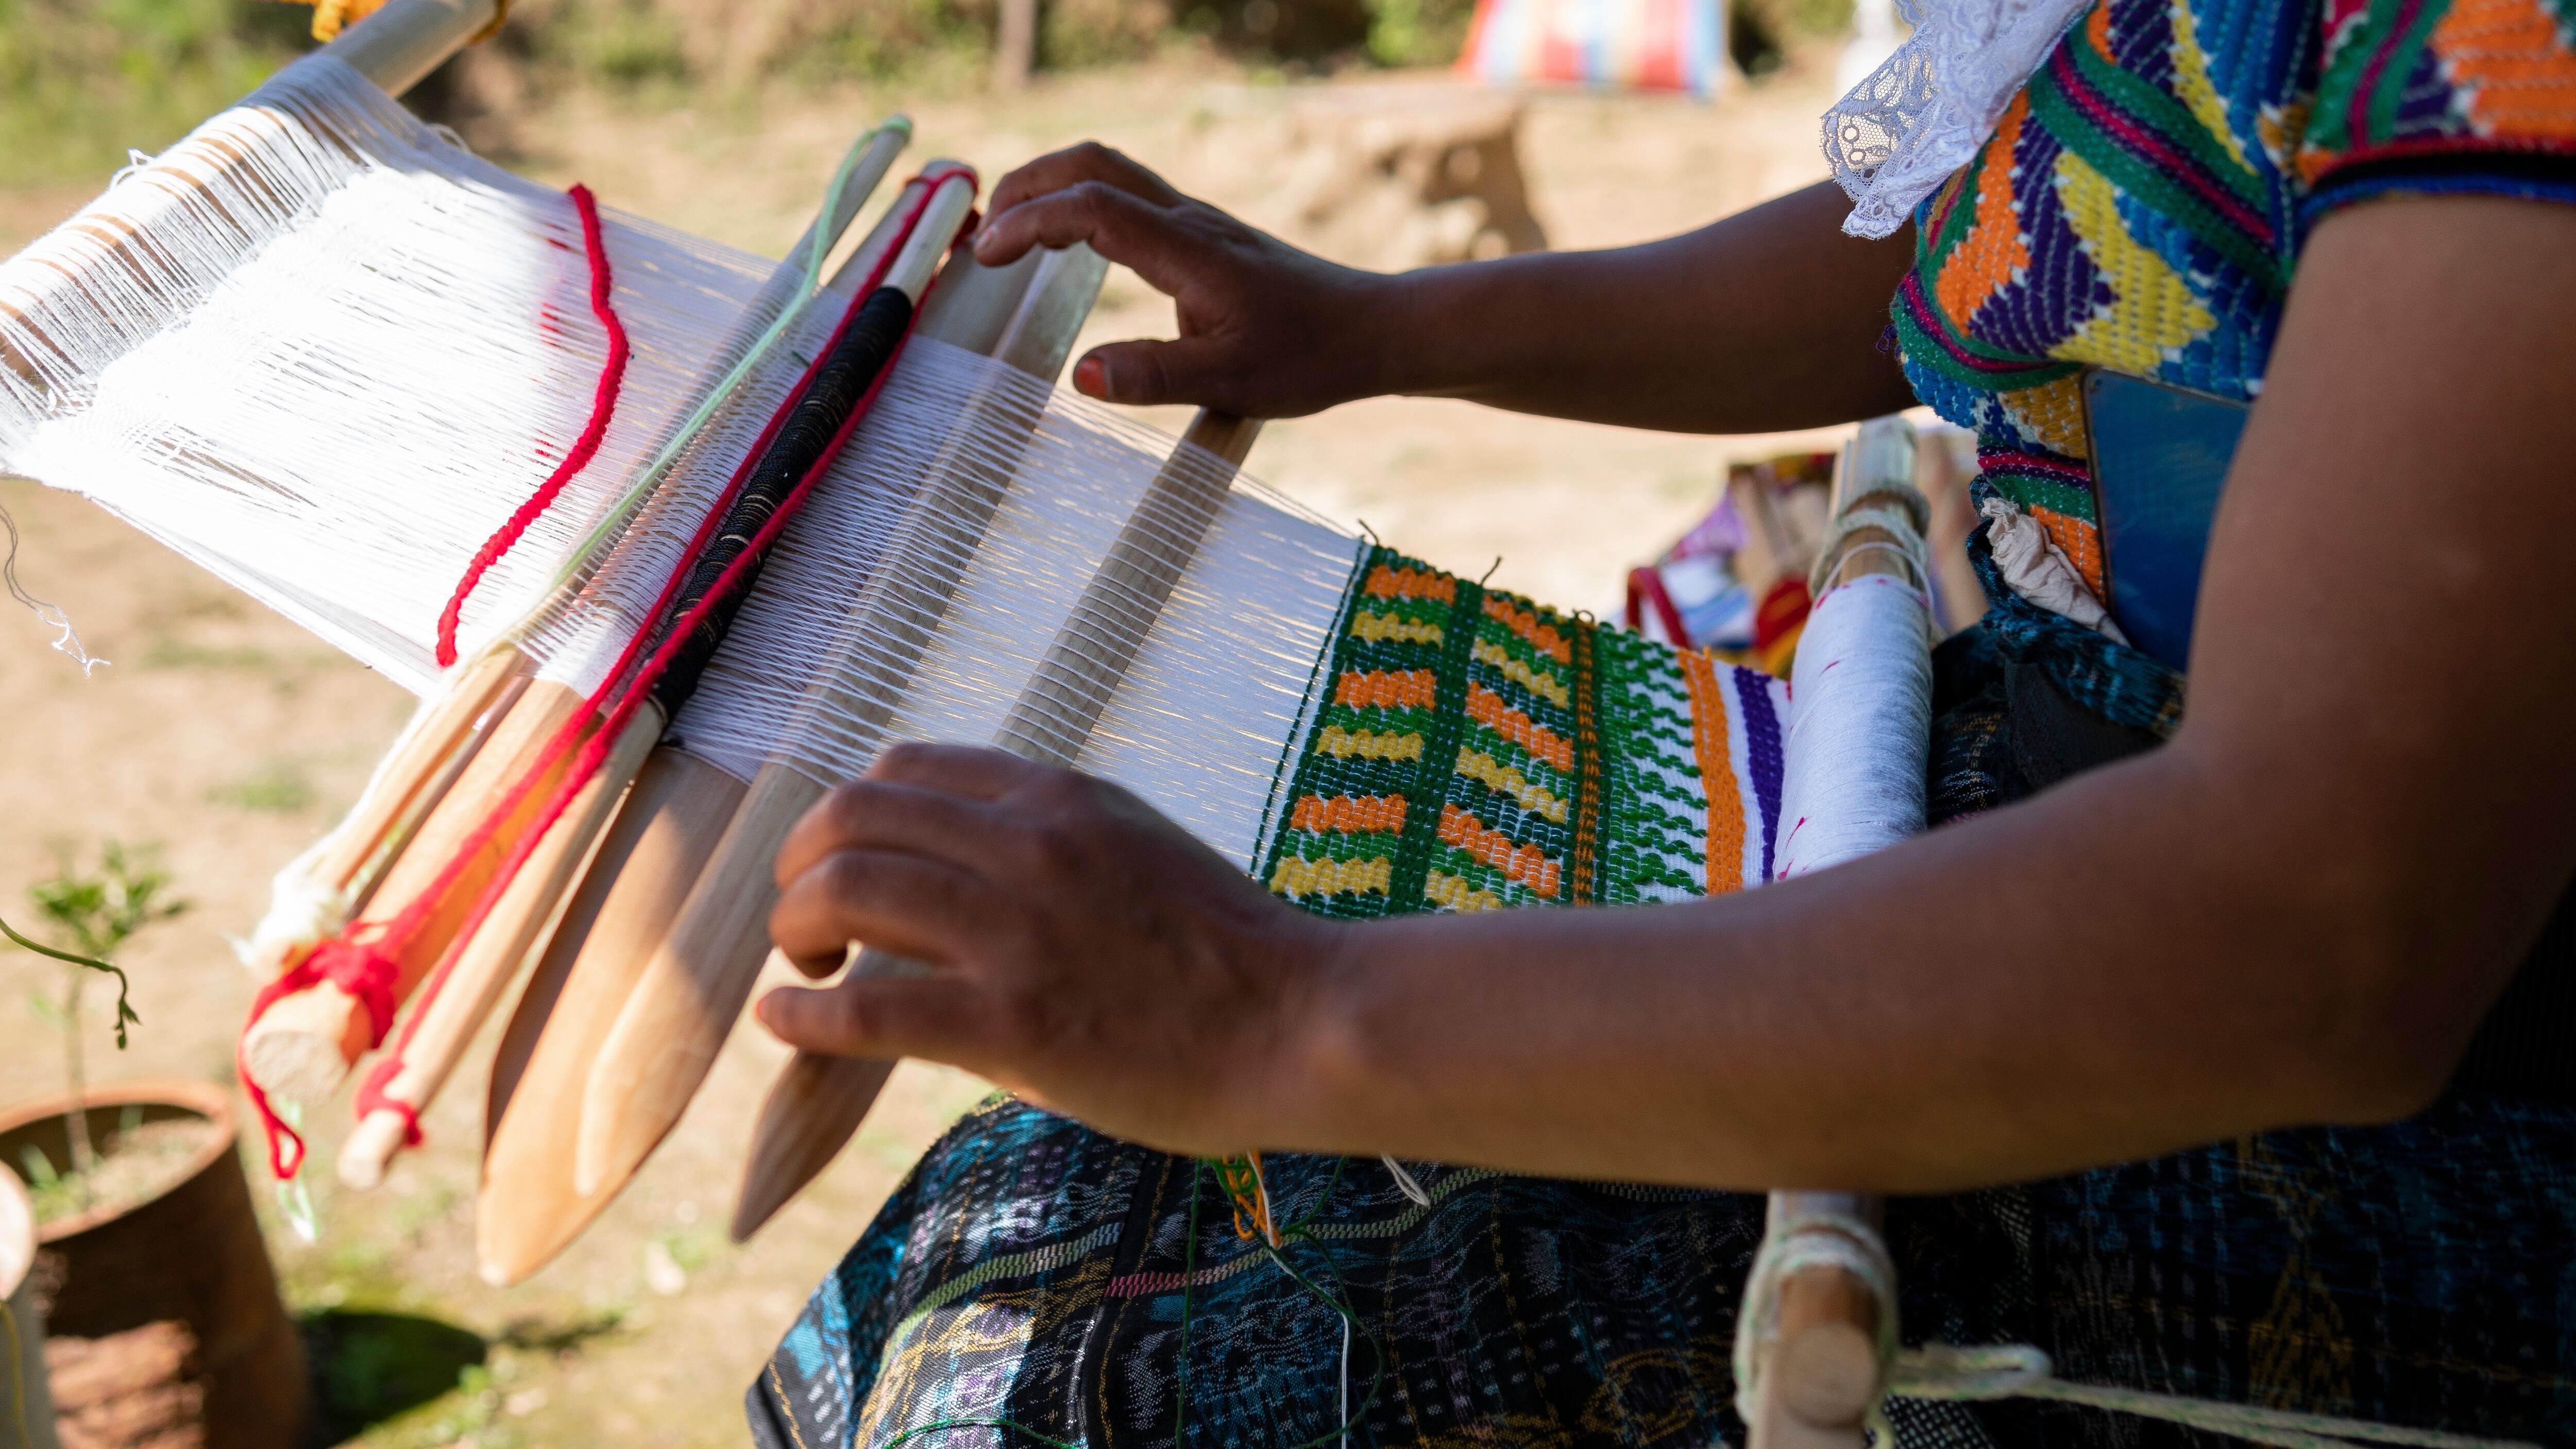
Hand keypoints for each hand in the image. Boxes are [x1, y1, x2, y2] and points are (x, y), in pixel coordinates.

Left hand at [760, 742, 1343, 1155]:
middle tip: (805, 920)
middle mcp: (1031, 845)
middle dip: (802, 865)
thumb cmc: (1231, 952)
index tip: (844, 864)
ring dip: (795, 929)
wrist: (1307, 1023)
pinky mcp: (1016, 1025)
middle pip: (852, 816)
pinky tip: (785, 1025)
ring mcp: (1021, 933)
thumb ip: (1053, 840)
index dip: (848, 816)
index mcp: (1061, 797)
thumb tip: (966, 863)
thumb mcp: (1138, 846)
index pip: (904, 769)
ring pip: (846, 891)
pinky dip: (803, 1016)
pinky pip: (868, 1010)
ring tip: (805, 969)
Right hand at [972, 143, 1395, 416]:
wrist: (1370, 331)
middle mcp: (1187, 222)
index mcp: (1187, 250)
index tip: (988, 256)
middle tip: (983, 235)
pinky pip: (1126, 195)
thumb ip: (1154, 375)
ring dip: (1051, 189)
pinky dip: (1080, 203)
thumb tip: (1080, 375)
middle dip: (1027, 186)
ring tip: (1009, 234)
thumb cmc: (1309, 357)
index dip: (1031, 223)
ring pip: (1109, 172)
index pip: (1091, 208)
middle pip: (1091, 165)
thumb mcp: (1230, 380)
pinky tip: (1067, 242)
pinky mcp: (1200, 235)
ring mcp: (1194, 223)